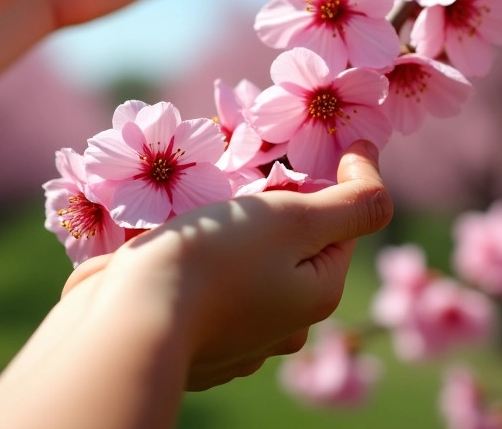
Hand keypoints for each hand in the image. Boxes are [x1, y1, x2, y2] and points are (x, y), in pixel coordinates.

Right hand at [62, 140, 392, 390]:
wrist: (129, 322)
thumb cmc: (213, 260)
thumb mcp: (293, 218)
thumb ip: (350, 199)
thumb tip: (372, 161)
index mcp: (318, 294)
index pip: (339, 220)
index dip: (315, 180)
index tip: (279, 159)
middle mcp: (287, 325)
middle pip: (290, 243)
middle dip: (264, 210)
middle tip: (228, 190)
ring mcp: (238, 341)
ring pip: (244, 265)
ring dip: (225, 237)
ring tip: (192, 219)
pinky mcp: (193, 342)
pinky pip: (205, 288)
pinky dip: (193, 267)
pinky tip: (168, 253)